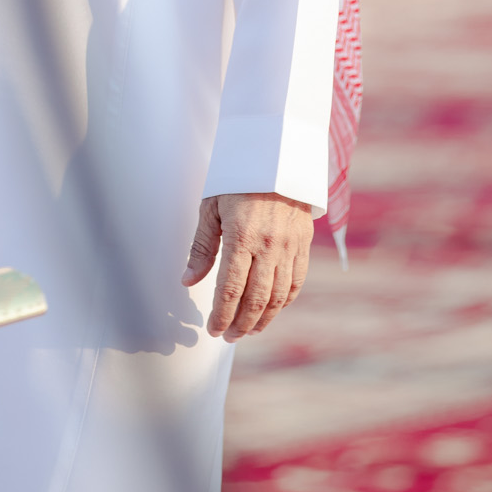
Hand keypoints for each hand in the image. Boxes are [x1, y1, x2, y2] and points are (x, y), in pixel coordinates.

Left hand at [181, 191, 312, 340]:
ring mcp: (290, 245)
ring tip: (248, 330)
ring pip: (278, 296)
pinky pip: (296, 281)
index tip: (213, 330)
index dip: (221, 315)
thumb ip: (202, 247)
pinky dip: (284, 301)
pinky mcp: (304, 243)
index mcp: (242, 236)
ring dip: (263, 319)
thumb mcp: (212, 208)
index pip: (230, 289)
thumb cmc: (238, 179)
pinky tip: (272, 310)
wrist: (278, 155)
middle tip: (229, 336)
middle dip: (241, 324)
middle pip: (256, 299)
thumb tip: (188, 281)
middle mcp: (269, 245)